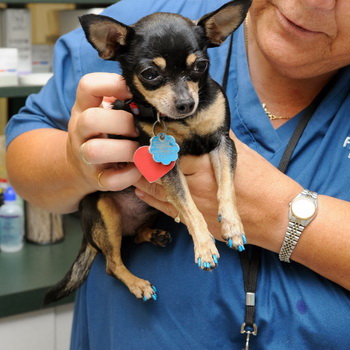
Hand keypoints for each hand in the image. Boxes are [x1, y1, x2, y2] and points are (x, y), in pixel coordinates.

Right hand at [66, 73, 141, 192]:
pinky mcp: (97, 179)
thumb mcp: (103, 112)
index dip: (112, 84)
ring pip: (95, 151)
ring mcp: (85, 157)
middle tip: (139, 128)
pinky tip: (139, 168)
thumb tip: (152, 97)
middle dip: (123, 122)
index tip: (133, 92)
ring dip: (126, 150)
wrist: (81, 165)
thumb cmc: (102, 133)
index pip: (88, 85)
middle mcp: (80, 131)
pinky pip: (111, 180)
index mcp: (84, 108)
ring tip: (141, 149)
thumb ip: (121, 101)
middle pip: (90, 119)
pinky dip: (130, 175)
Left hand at [135, 132, 300, 246]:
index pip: (167, 151)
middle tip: (130, 149)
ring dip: (143, 178)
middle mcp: (193, 185)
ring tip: (132, 167)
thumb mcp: (237, 151)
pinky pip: (165, 208)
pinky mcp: (196, 219)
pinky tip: (140, 189)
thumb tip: (199, 121)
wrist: (275, 215)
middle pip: (158, 171)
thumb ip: (214, 136)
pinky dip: (150, 197)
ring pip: (158, 190)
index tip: (140, 132)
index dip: (152, 142)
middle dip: (143, 160)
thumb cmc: (261, 180)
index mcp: (203, 164)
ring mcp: (192, 205)